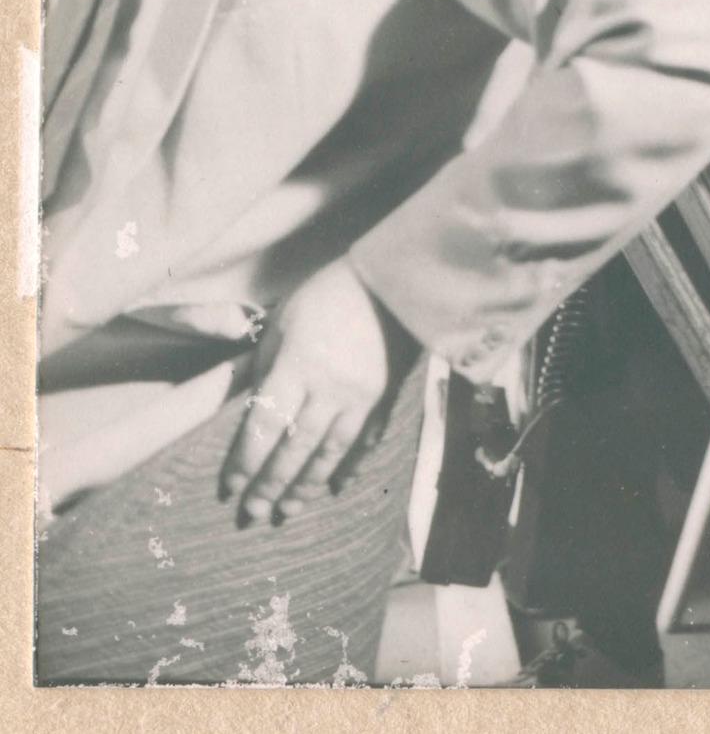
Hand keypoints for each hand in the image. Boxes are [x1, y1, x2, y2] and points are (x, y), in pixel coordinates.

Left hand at [220, 260, 416, 526]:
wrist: (393, 282)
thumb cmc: (328, 294)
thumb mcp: (282, 322)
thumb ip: (265, 366)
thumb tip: (251, 406)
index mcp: (296, 368)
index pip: (263, 427)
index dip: (244, 462)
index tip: (228, 489)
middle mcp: (328, 390)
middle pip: (295, 449)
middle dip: (271, 486)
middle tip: (252, 516)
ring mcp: (361, 397)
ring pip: (331, 453)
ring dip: (308, 485)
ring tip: (289, 511)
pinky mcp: (385, 397)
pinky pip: (365, 440)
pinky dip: (351, 466)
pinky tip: (338, 486)